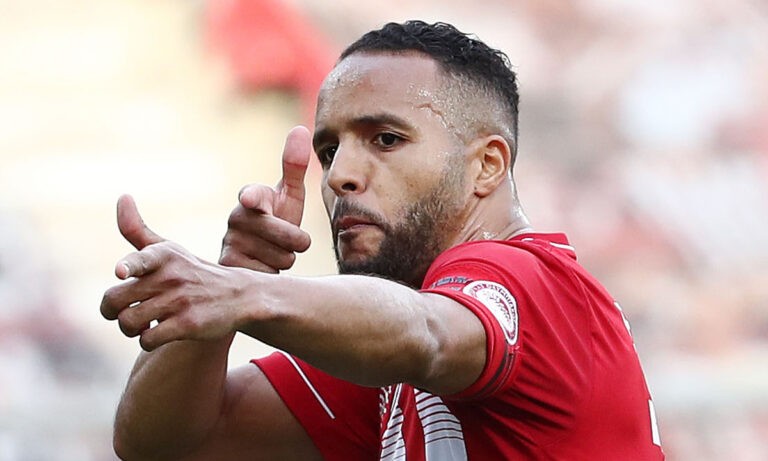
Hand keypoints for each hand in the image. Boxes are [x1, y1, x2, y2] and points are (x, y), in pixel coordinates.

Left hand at [101, 196, 247, 350]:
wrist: (239, 296)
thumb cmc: (194, 272)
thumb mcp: (170, 249)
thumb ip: (137, 229)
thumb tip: (122, 196)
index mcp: (164, 255)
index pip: (141, 259)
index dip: (128, 266)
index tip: (121, 273)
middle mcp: (172, 276)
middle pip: (115, 300)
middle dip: (112, 311)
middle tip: (124, 312)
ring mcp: (181, 301)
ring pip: (128, 322)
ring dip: (129, 328)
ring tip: (142, 324)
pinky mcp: (188, 325)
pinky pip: (148, 339)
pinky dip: (147, 340)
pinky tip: (158, 333)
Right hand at [219, 126, 311, 271]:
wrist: (257, 256)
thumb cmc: (278, 220)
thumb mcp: (289, 195)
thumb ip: (294, 165)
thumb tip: (300, 128)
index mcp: (252, 198)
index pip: (254, 196)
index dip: (253, 197)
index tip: (251, 199)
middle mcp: (236, 218)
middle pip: (286, 235)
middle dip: (296, 242)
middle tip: (289, 240)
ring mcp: (230, 243)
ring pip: (281, 258)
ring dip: (285, 259)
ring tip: (274, 253)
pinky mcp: (229, 268)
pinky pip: (268, 274)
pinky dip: (272, 274)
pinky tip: (262, 267)